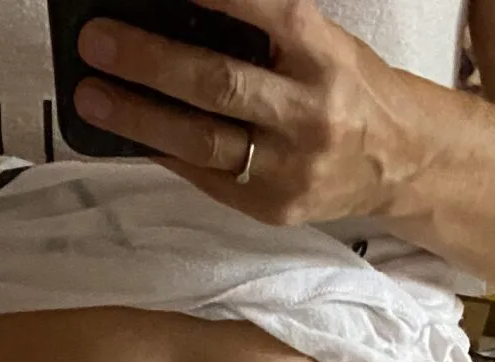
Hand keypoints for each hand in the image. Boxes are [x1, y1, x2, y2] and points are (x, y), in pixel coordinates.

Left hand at [71, 0, 423, 226]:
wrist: (402, 162)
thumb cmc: (349, 88)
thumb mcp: (320, 42)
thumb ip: (261, 30)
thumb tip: (180, 14)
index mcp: (325, 54)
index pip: (265, 11)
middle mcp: (312, 112)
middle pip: (219, 84)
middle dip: (150, 61)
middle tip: (97, 41)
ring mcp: (292, 168)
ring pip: (203, 141)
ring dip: (138, 117)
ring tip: (93, 96)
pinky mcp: (274, 208)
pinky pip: (206, 177)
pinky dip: (163, 151)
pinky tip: (128, 133)